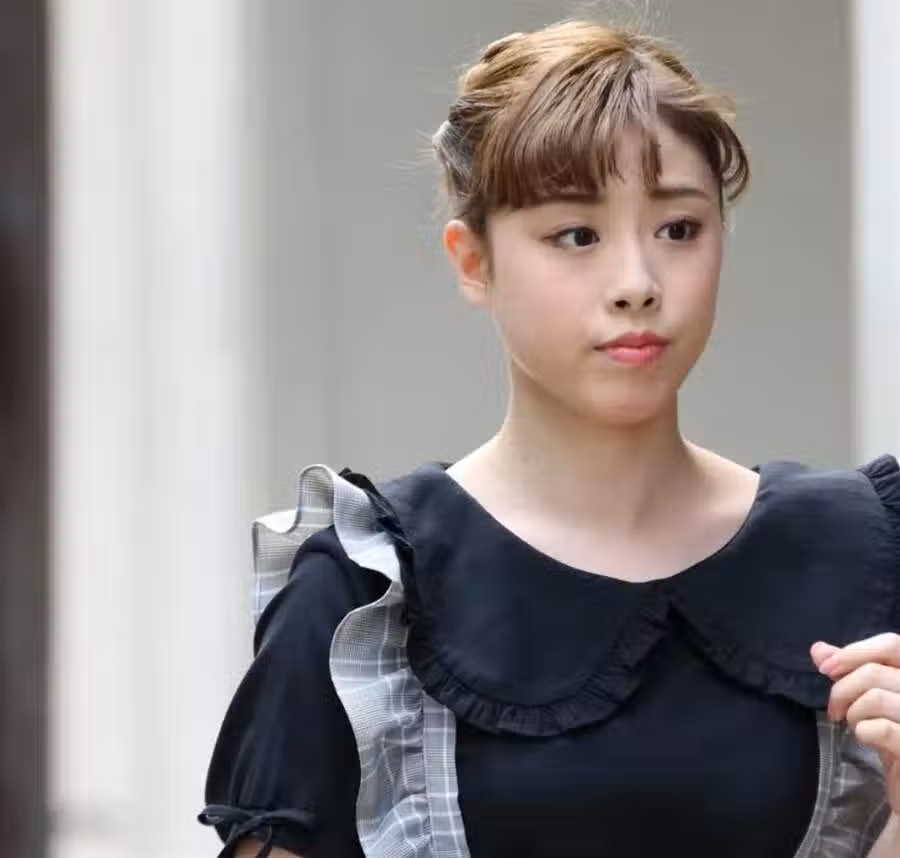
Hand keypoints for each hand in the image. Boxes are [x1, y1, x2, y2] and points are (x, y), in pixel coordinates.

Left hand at [811, 635, 899, 816]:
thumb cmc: (894, 740)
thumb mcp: (872, 702)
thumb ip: (850, 673)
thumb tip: (818, 648)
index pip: (892, 643)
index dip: (854, 651)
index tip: (825, 668)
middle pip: (874, 672)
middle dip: (842, 689)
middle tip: (835, 711)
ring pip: (875, 697)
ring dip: (853, 712)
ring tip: (855, 725)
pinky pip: (881, 728)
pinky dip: (863, 732)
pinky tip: (866, 739)